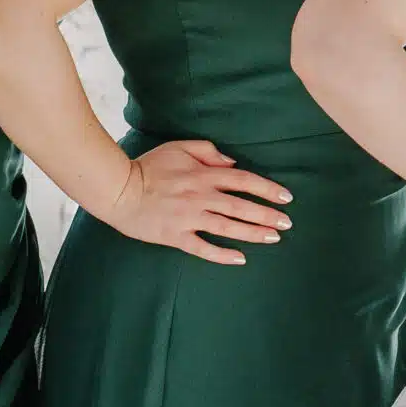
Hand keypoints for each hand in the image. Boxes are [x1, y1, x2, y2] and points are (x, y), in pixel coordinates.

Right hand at [105, 139, 292, 264]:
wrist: (118, 189)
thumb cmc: (148, 166)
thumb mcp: (179, 147)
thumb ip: (208, 151)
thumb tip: (232, 162)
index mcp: (203, 175)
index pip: (243, 181)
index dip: (267, 189)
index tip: (286, 198)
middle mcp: (200, 197)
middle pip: (241, 207)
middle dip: (267, 215)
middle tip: (287, 223)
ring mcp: (188, 218)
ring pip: (227, 228)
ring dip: (253, 234)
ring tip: (273, 238)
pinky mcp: (175, 236)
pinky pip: (202, 248)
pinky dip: (222, 255)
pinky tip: (240, 259)